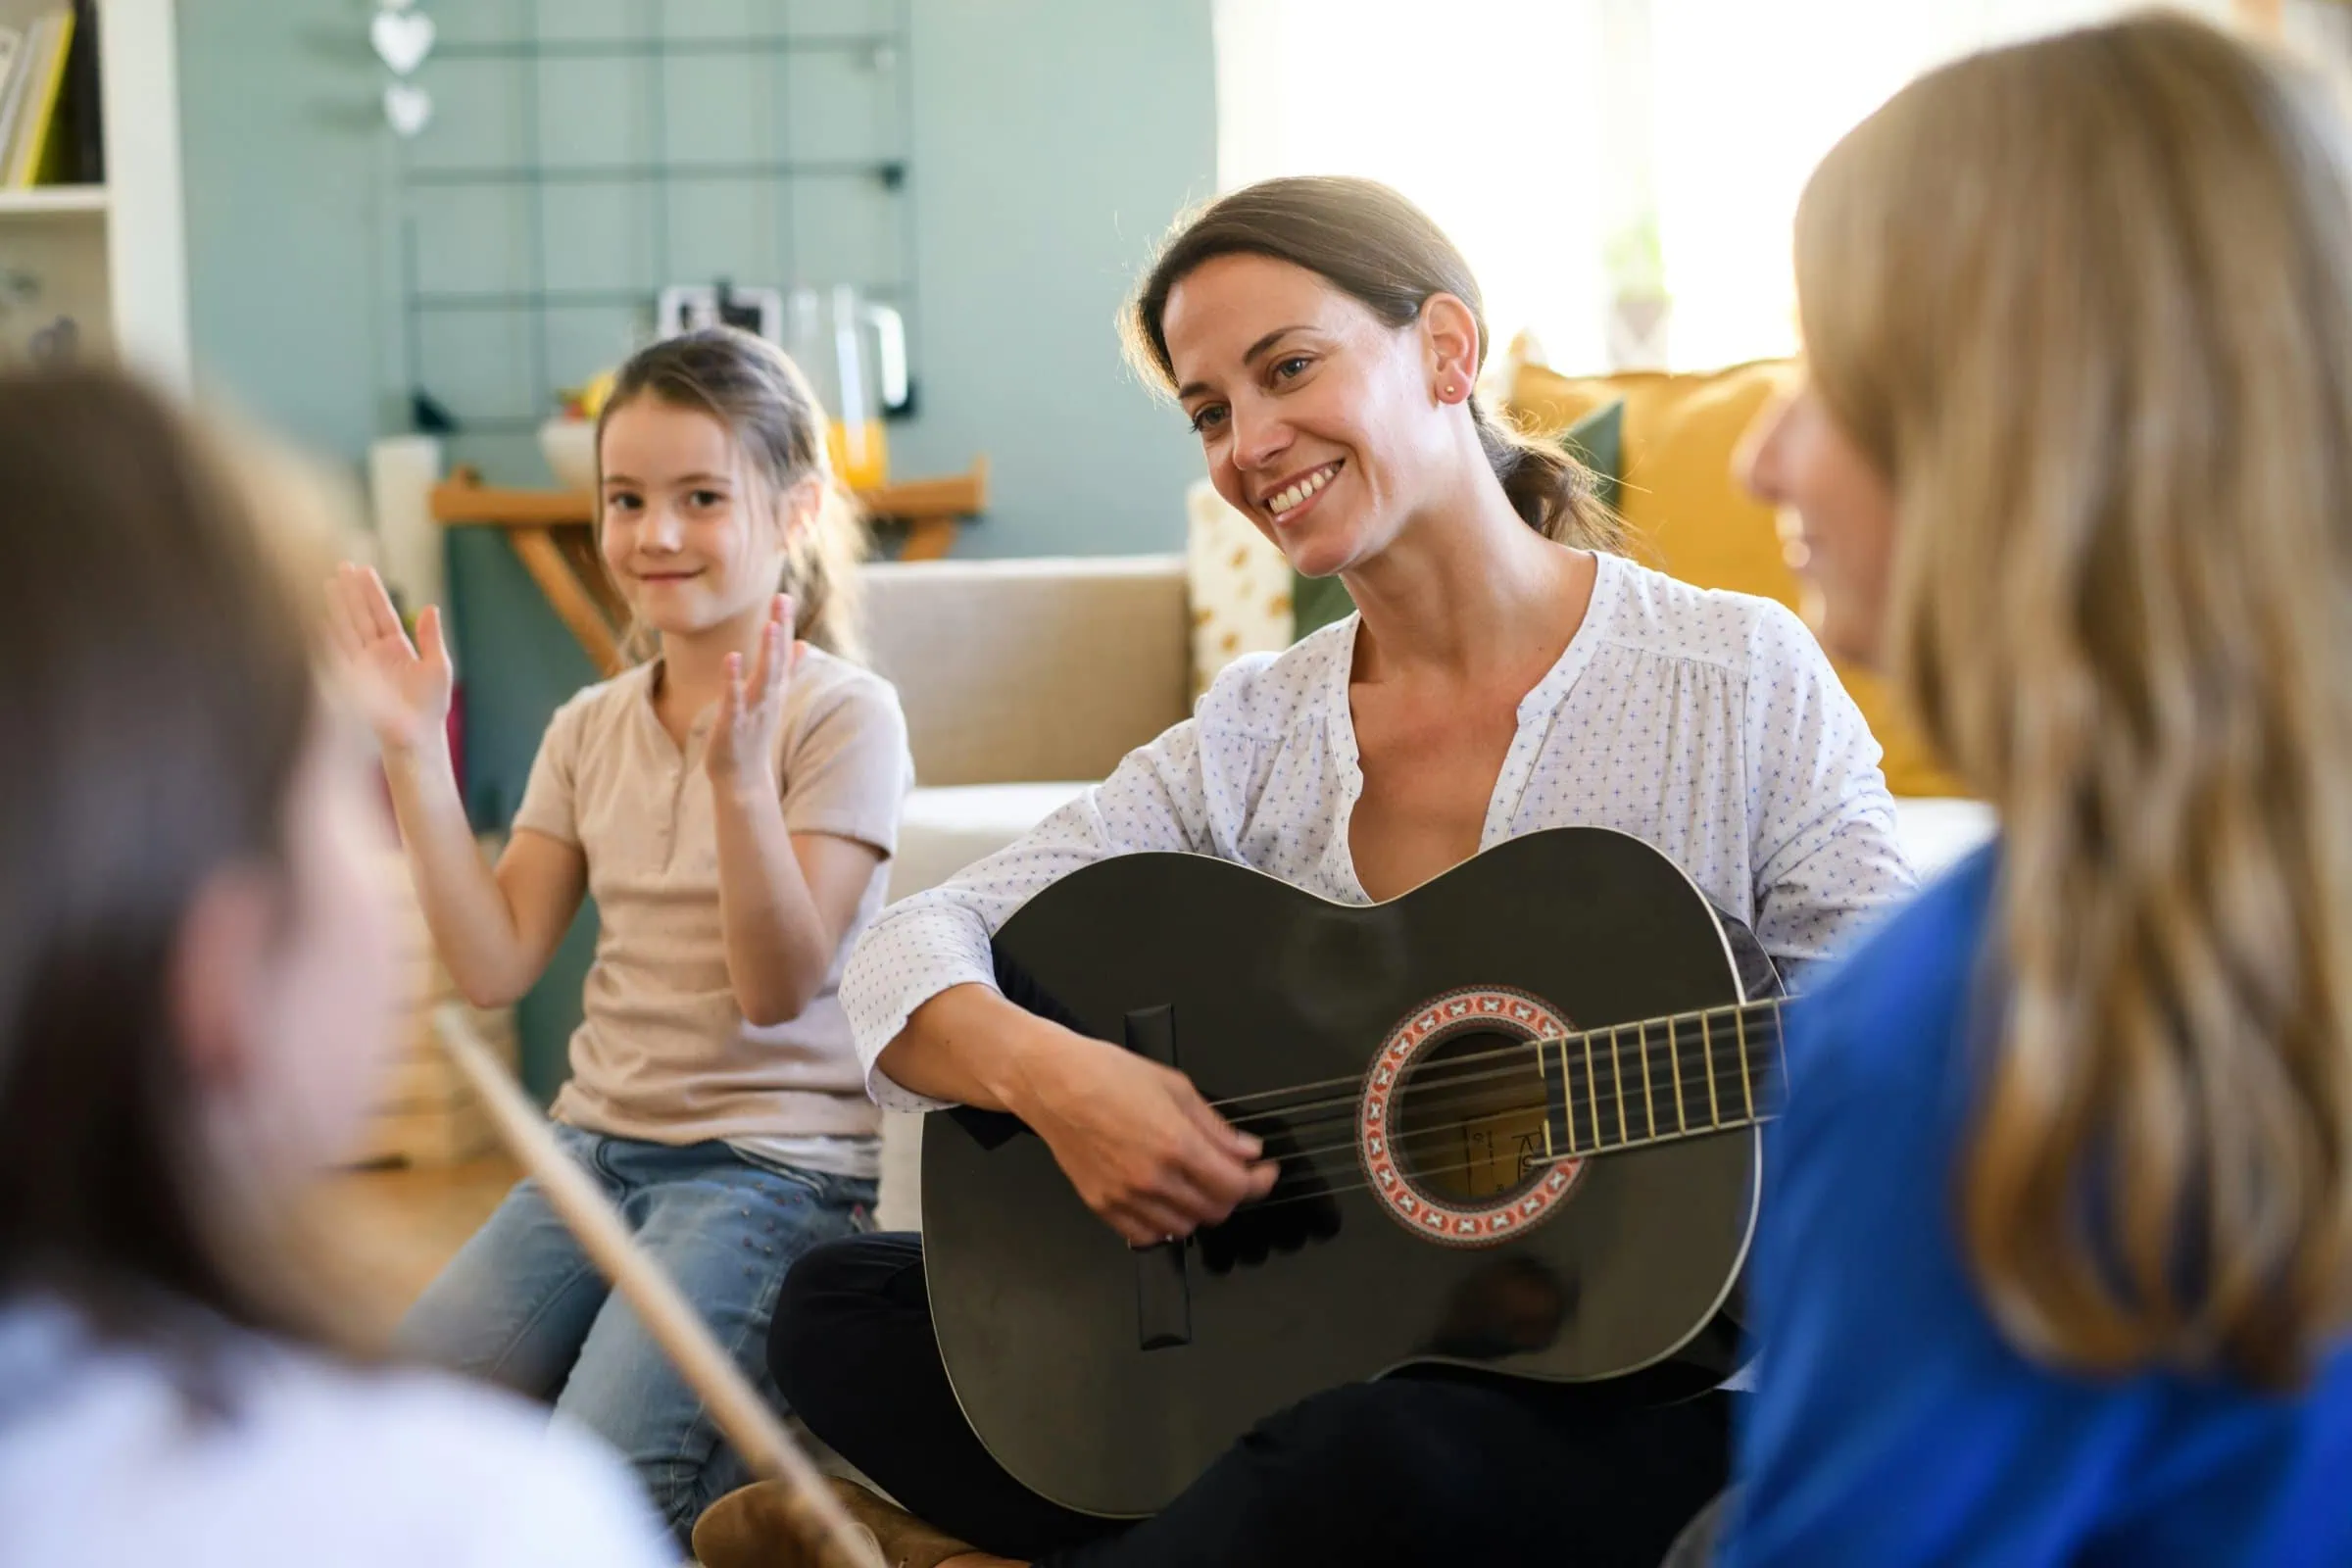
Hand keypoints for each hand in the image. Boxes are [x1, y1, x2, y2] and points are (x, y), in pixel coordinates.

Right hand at [325, 562, 452, 755]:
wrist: (417, 737)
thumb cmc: (429, 707)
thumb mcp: (436, 666)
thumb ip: (430, 638)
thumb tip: (431, 608)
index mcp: (396, 648)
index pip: (382, 614)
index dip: (372, 592)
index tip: (363, 569)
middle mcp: (376, 653)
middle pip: (361, 616)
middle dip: (352, 592)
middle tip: (342, 565)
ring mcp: (362, 665)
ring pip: (348, 628)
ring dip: (339, 607)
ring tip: (330, 582)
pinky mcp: (353, 679)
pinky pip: (340, 652)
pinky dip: (331, 635)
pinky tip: (322, 616)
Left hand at [706, 594, 802, 791]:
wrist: (742, 777)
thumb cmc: (753, 734)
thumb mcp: (772, 698)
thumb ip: (786, 670)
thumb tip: (801, 644)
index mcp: (775, 689)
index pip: (783, 652)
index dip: (783, 625)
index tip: (783, 596)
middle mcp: (769, 697)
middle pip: (777, 660)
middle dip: (779, 630)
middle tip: (782, 600)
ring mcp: (753, 711)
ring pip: (765, 679)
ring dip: (768, 653)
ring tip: (769, 626)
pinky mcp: (734, 724)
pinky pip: (736, 700)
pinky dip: (735, 680)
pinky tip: (732, 658)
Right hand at [1017, 1027, 1281, 1246]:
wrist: (1051, 1083)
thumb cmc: (1105, 1074)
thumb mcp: (1174, 1086)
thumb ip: (1215, 1126)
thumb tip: (1246, 1150)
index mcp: (1175, 1143)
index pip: (1235, 1185)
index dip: (1259, 1182)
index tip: (1265, 1173)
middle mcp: (1152, 1178)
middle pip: (1215, 1211)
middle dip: (1233, 1194)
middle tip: (1234, 1175)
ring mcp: (1126, 1197)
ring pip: (1185, 1227)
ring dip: (1200, 1209)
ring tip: (1198, 1184)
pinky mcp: (1103, 1206)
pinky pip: (1147, 1236)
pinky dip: (1165, 1224)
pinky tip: (1167, 1200)